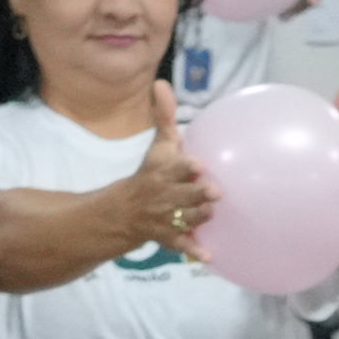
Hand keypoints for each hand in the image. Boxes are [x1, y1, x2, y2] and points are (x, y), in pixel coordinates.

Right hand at [118, 83, 210, 257]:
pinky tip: (208, 256)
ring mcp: (165, 217)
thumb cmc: (151, 174)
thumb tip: (162, 82)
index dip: (185, 166)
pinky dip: (193, 251)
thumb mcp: (158, 146)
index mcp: (162, 172)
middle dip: (196, 193)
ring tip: (211, 215)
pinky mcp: (169, 237)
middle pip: (182, 194)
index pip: (174, 167)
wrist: (124, 212)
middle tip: (215, 192)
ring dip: (197, 217)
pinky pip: (181, 245)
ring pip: (184, 218)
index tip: (198, 164)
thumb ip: (164, 116)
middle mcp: (164, 195)